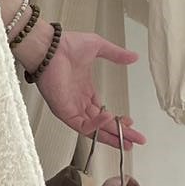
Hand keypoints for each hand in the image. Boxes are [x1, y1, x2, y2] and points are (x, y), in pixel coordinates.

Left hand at [29, 26, 145, 149]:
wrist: (48, 47)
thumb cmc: (64, 45)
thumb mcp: (97, 47)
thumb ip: (116, 54)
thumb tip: (133, 57)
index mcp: (84, 89)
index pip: (102, 112)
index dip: (117, 119)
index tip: (130, 122)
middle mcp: (77, 100)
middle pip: (101, 124)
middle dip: (120, 133)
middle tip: (137, 139)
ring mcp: (70, 106)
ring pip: (93, 130)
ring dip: (111, 136)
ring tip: (128, 140)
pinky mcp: (63, 110)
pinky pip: (81, 125)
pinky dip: (96, 126)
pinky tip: (108, 119)